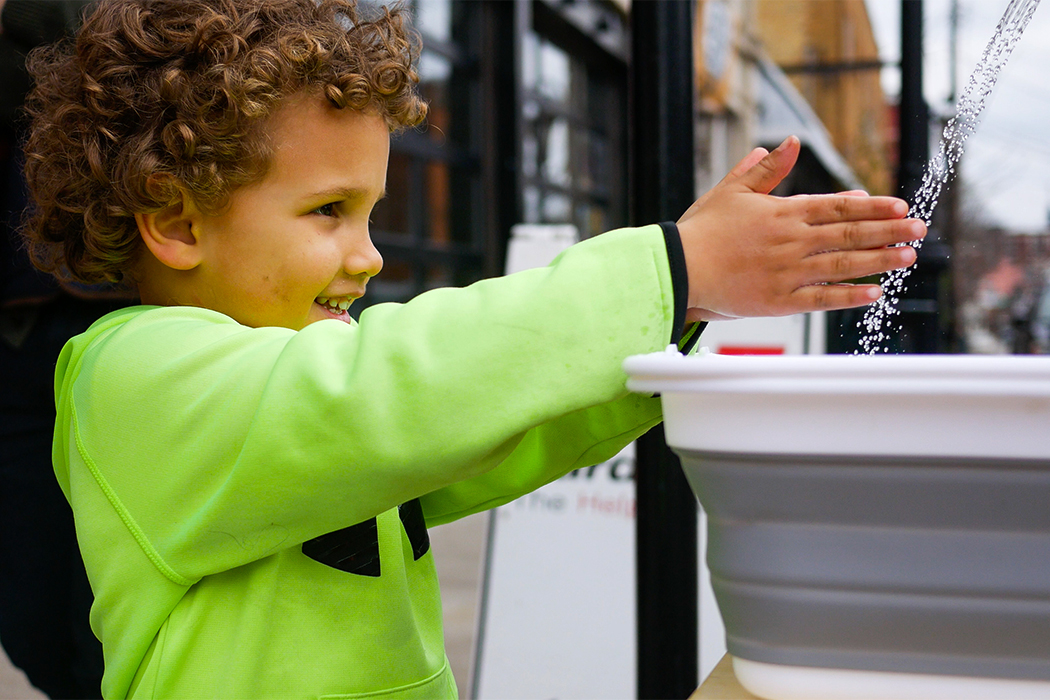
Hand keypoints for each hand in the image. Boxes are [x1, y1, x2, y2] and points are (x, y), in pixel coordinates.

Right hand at [677, 136, 923, 321]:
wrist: (680, 267)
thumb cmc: (702, 230)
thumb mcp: (732, 191)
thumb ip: (764, 169)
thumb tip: (787, 143)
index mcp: (783, 213)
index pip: (837, 206)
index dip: (871, 206)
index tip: (899, 205)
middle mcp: (792, 241)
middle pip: (850, 233)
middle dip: (889, 230)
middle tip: (919, 229)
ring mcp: (788, 272)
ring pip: (843, 264)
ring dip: (879, 260)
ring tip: (907, 257)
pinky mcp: (779, 300)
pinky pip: (822, 298)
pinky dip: (849, 294)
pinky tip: (874, 292)